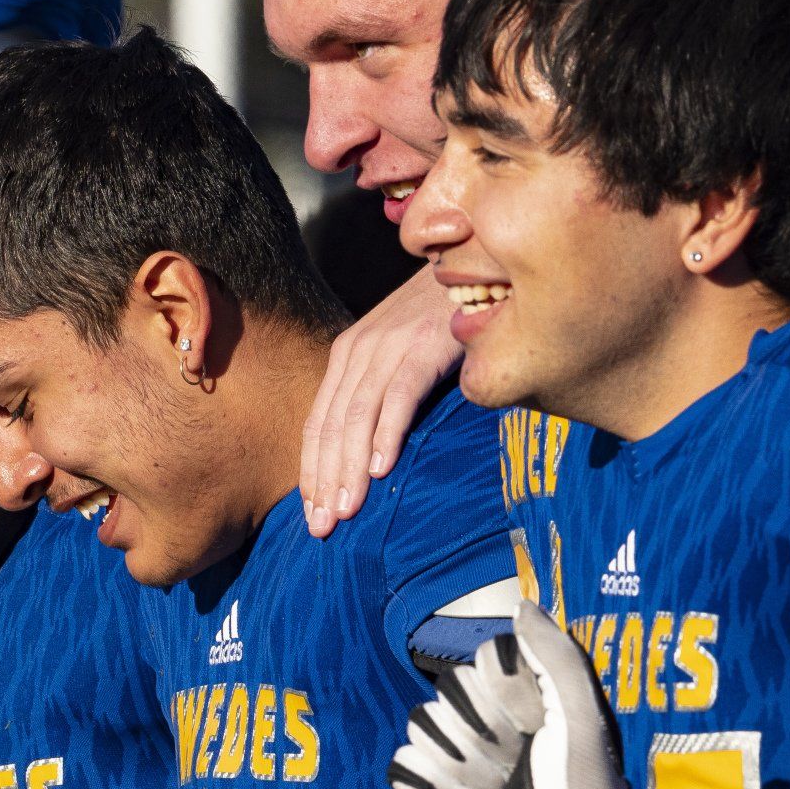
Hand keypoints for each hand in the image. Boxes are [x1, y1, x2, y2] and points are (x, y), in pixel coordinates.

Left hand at [300, 266, 458, 536]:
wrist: (478, 260)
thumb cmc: (444, 314)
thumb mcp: (403, 351)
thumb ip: (384, 391)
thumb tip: (373, 450)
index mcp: (348, 355)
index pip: (318, 423)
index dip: (311, 473)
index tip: (312, 515)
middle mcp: (359, 349)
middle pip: (329, 426)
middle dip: (323, 481)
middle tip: (322, 528)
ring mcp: (389, 345)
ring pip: (356, 417)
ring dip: (349, 468)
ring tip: (346, 510)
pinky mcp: (423, 343)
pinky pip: (398, 394)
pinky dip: (387, 432)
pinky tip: (382, 468)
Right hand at [389, 600, 655, 788]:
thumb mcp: (583, 718)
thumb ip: (556, 655)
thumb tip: (519, 605)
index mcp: (521, 697)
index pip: (484, 659)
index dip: (508, 692)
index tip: (538, 726)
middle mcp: (483, 721)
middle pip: (449, 690)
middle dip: (485, 735)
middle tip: (515, 768)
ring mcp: (452, 756)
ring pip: (420, 725)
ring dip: (462, 765)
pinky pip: (401, 765)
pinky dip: (432, 788)